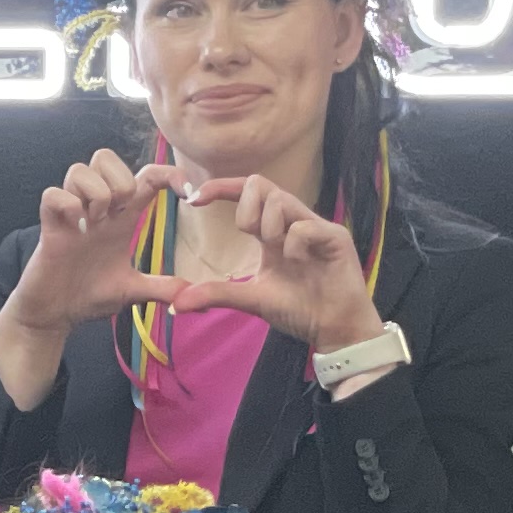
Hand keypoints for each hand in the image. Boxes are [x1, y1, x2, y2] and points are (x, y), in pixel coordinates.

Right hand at [0, 148, 190, 340]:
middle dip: (120, 179)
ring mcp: (71, 214)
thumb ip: (159, 288)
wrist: (55, 314)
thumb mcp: (130, 291)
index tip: (186, 193)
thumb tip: (190, 295)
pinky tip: (74, 229)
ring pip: (79, 169)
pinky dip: (68, 206)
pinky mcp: (49, 226)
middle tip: (119, 212)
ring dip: (94, 193)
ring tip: (94, 222)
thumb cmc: (89, 296)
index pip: (146, 176)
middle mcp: (96, 208)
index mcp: (121, 218)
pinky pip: (53, 194)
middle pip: (105, 156)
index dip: (169, 174)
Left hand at [167, 176, 384, 352]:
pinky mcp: (335, 237)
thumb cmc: (298, 308)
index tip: (193, 198)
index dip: (220, 188)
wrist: (333, 329)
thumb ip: (217, 294)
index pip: (245, 193)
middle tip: (251, 237)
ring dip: (270, 228)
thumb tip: (177, 304)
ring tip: (282, 257)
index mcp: (273, 231)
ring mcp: (315, 226)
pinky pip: (304, 226)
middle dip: (246, 208)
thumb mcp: (250, 299)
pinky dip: (295, 244)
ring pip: (281, 200)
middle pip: (261, 183)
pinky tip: (301, 264)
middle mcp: (292, 221)